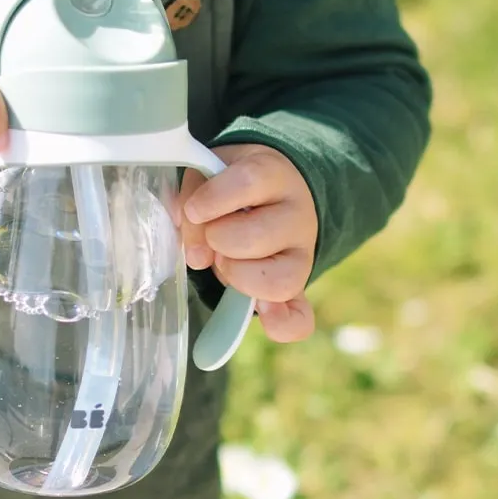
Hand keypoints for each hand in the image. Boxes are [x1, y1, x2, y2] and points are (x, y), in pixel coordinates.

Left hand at [178, 143, 316, 343]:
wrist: (273, 192)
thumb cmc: (231, 185)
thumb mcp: (210, 175)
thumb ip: (193, 199)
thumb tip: (195, 252)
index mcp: (272, 174)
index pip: (249, 181)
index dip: (215, 199)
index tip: (194, 210)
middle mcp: (297, 213)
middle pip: (257, 236)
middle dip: (219, 241)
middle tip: (212, 237)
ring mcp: (303, 254)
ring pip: (279, 279)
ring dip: (237, 275)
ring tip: (225, 261)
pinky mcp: (299, 286)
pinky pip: (300, 318)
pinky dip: (282, 324)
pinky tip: (264, 316)